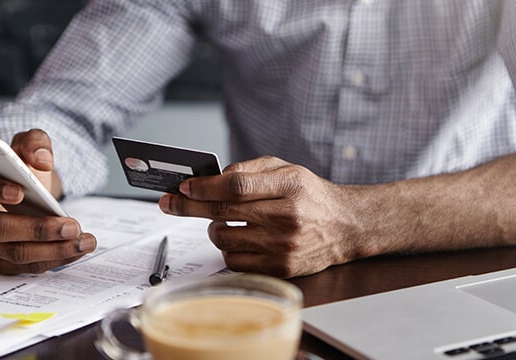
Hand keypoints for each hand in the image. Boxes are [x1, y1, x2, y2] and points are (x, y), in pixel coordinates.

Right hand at [0, 129, 96, 274]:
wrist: (29, 193)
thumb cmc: (22, 171)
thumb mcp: (29, 147)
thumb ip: (35, 143)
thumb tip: (42, 159)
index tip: (20, 191)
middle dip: (37, 229)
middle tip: (71, 225)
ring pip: (16, 253)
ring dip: (54, 249)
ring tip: (84, 240)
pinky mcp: (0, 262)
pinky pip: (28, 266)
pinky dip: (56, 259)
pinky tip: (78, 249)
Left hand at [158, 156, 364, 277]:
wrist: (345, 226)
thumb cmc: (310, 194)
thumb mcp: (287, 169)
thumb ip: (250, 169)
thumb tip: (212, 179)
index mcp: (289, 186)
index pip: (236, 185)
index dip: (205, 187)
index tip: (184, 187)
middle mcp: (287, 217)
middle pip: (223, 212)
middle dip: (189, 206)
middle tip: (170, 202)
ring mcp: (283, 246)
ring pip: (224, 239)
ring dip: (213, 228)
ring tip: (221, 221)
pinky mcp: (281, 268)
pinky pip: (235, 261)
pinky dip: (228, 249)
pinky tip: (237, 239)